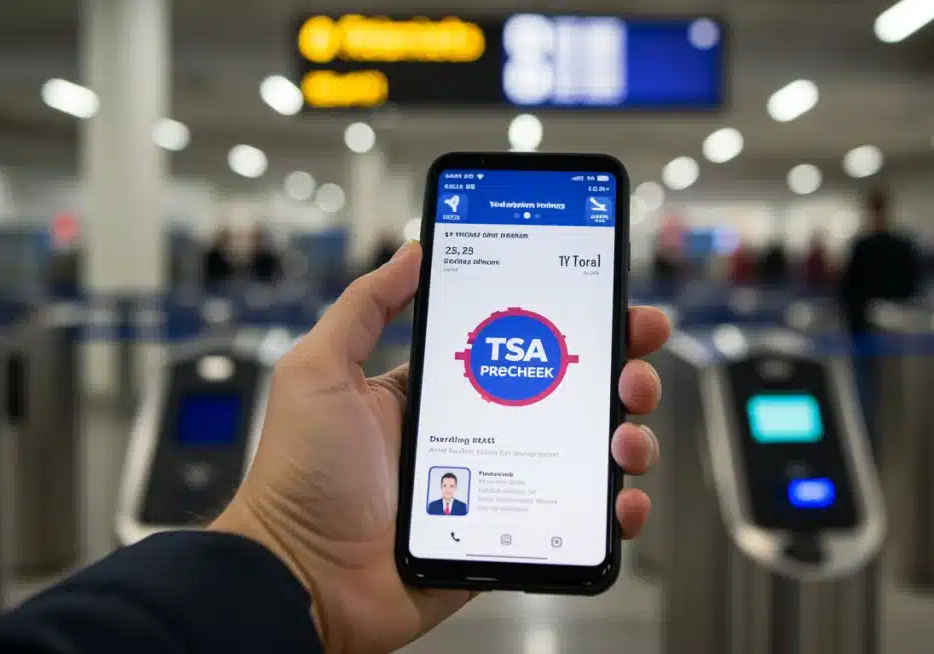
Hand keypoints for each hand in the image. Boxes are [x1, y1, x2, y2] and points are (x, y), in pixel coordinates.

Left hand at [211, 242, 671, 653]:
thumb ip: (363, 307)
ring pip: (585, 454)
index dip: (570, 325)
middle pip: (569, 395)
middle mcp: (477, 434)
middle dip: (618, 373)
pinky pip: (576, 520)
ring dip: (628, 436)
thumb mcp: (319, 371)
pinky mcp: (510, 535)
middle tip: (634, 369)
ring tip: (628, 433)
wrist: (300, 577)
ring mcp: (498, 486)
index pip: (520, 347)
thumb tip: (412, 250)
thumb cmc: (299, 476)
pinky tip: (622, 496)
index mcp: (438, 393)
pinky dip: (614, 508)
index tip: (611, 305)